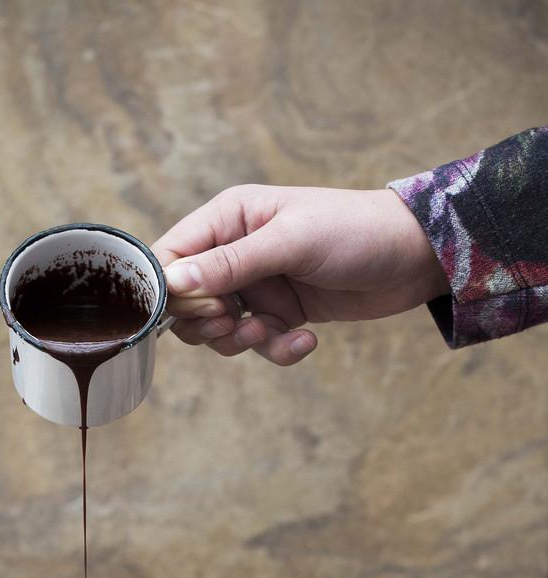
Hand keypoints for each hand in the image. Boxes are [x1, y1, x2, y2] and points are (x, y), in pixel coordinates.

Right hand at [152, 185, 448, 365]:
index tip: (202, 308)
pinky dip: (278, 350)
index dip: (172, 290)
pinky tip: (308, 341)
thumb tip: (174, 282)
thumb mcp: (291, 242)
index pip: (171, 256)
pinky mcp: (282, 314)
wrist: (415, 258)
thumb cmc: (355, 231)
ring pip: (219, 330)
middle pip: (187, 302)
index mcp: (228, 219)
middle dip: (207, 322)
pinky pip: (259, 345)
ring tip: (271, 332)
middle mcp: (235, 252)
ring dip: (240, 342)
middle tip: (236, 322)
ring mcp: (258, 286)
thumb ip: (231, 264)